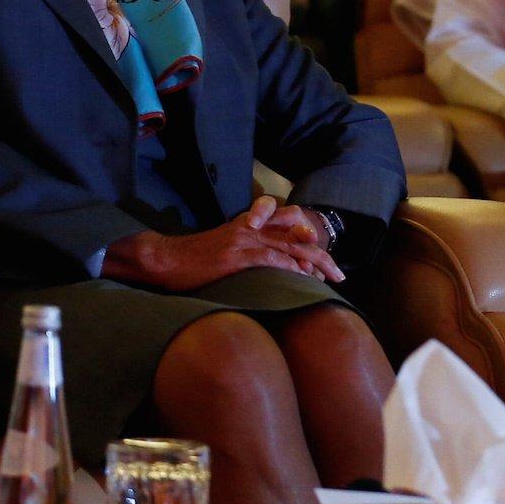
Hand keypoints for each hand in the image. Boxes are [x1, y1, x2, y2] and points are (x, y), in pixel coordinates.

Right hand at [102, 195, 344, 288]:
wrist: (165, 258)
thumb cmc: (193, 260)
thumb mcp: (225, 250)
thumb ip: (248, 254)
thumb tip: (269, 273)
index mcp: (250, 225)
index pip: (290, 227)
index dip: (310, 243)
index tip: (324, 264)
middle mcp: (252, 228)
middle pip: (297, 237)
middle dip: (321, 255)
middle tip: (339, 274)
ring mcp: (245, 240)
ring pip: (289, 246)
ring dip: (313, 263)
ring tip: (329, 278)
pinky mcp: (236, 255)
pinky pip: (270, 259)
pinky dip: (289, 268)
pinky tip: (302, 277)